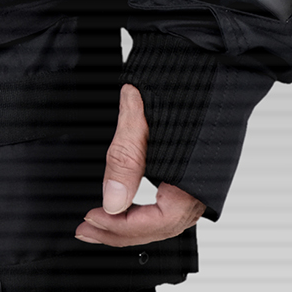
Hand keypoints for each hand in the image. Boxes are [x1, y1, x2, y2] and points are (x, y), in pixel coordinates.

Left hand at [75, 83, 205, 246]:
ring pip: (165, 221)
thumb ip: (127, 160)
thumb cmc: (182, 82)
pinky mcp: (194, 174)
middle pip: (160, 228)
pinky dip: (144, 212)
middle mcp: (202, 189)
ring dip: (130, 225)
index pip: (157, 223)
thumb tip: (112, 201)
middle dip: (120, 232)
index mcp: (195, 180)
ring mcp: (200, 183)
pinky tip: (125, 207)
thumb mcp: (144, 119)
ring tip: (99, 223)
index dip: (121, 227)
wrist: (205, 59)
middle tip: (86, 229)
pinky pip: (169, 206)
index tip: (91, 219)